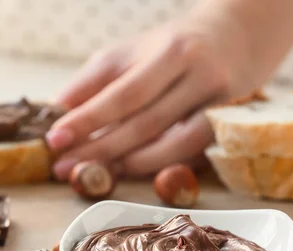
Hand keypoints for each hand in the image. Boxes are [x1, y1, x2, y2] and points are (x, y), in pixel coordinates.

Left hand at [47, 0, 292, 179]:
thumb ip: (93, 82)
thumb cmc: (172, 47)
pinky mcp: (233, 124)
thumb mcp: (129, 53)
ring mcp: (221, 101)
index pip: (123, 93)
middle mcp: (198, 75)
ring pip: (173, 144)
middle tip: (63, 168)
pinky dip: (161, 165)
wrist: (238, 35)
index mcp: (168, 52)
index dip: (87, 119)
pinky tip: (131, 171)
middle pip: (144, 122)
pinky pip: (194, 154)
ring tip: (93, 174)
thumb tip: (55, 112)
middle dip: (99, 150)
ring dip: (129, 165)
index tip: (54, 139)